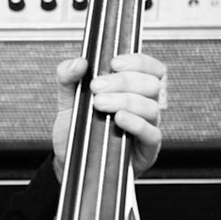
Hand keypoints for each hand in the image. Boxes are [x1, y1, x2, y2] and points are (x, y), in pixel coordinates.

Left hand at [53, 52, 167, 176]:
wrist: (69, 157)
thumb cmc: (76, 127)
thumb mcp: (68, 98)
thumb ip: (69, 76)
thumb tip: (79, 62)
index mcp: (132, 89)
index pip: (151, 68)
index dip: (138, 62)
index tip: (114, 63)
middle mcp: (143, 105)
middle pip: (151, 84)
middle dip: (123, 81)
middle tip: (97, 87)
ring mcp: (147, 126)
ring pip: (151, 107)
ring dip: (125, 100)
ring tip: (99, 104)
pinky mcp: (147, 149)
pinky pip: (152, 133)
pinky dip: (136, 123)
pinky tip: (119, 119)